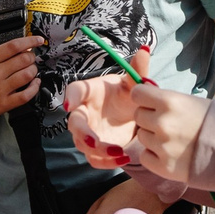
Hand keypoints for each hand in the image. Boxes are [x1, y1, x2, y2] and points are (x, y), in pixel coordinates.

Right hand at [0, 36, 41, 125]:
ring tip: (32, 70)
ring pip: (27, 75)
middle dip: (32, 57)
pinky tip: (35, 83)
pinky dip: (35, 87)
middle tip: (32, 58)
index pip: (14, 46)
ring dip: (34, 71)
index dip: (30, 41)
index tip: (38, 40)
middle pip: (23, 59)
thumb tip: (22, 49)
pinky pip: (26, 95)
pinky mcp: (3, 104)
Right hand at [64, 66, 209, 184]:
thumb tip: (144, 50)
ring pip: (83, 145)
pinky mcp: (95, 150)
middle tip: (95, 140)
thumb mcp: (134, 84)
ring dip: (98, 151)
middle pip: (75, 124)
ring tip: (119, 152)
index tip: (69, 105)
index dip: (70, 97)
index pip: (75, 91)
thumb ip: (137, 69)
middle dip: (82, 133)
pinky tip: (124, 159)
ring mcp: (88, 133)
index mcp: (90, 92)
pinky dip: (106, 163)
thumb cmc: (127, 96)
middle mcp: (84, 113)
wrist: (132, 116)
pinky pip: (94, 160)